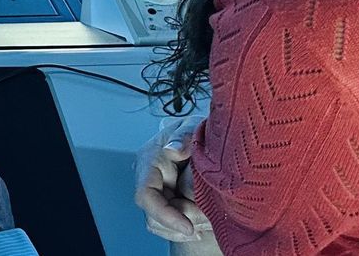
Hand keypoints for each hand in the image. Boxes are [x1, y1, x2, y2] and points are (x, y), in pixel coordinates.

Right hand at [133, 116, 212, 243]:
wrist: (207, 140)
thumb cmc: (197, 132)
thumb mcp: (193, 128)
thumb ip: (183, 137)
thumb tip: (174, 149)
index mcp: (150, 159)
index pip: (146, 195)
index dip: (165, 215)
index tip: (189, 228)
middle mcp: (149, 180)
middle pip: (155, 216)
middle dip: (185, 221)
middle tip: (211, 216)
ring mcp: (158, 193)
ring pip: (162, 226)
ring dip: (188, 227)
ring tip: (211, 219)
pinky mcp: (168, 204)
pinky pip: (171, 228)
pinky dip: (188, 230)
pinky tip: (205, 224)